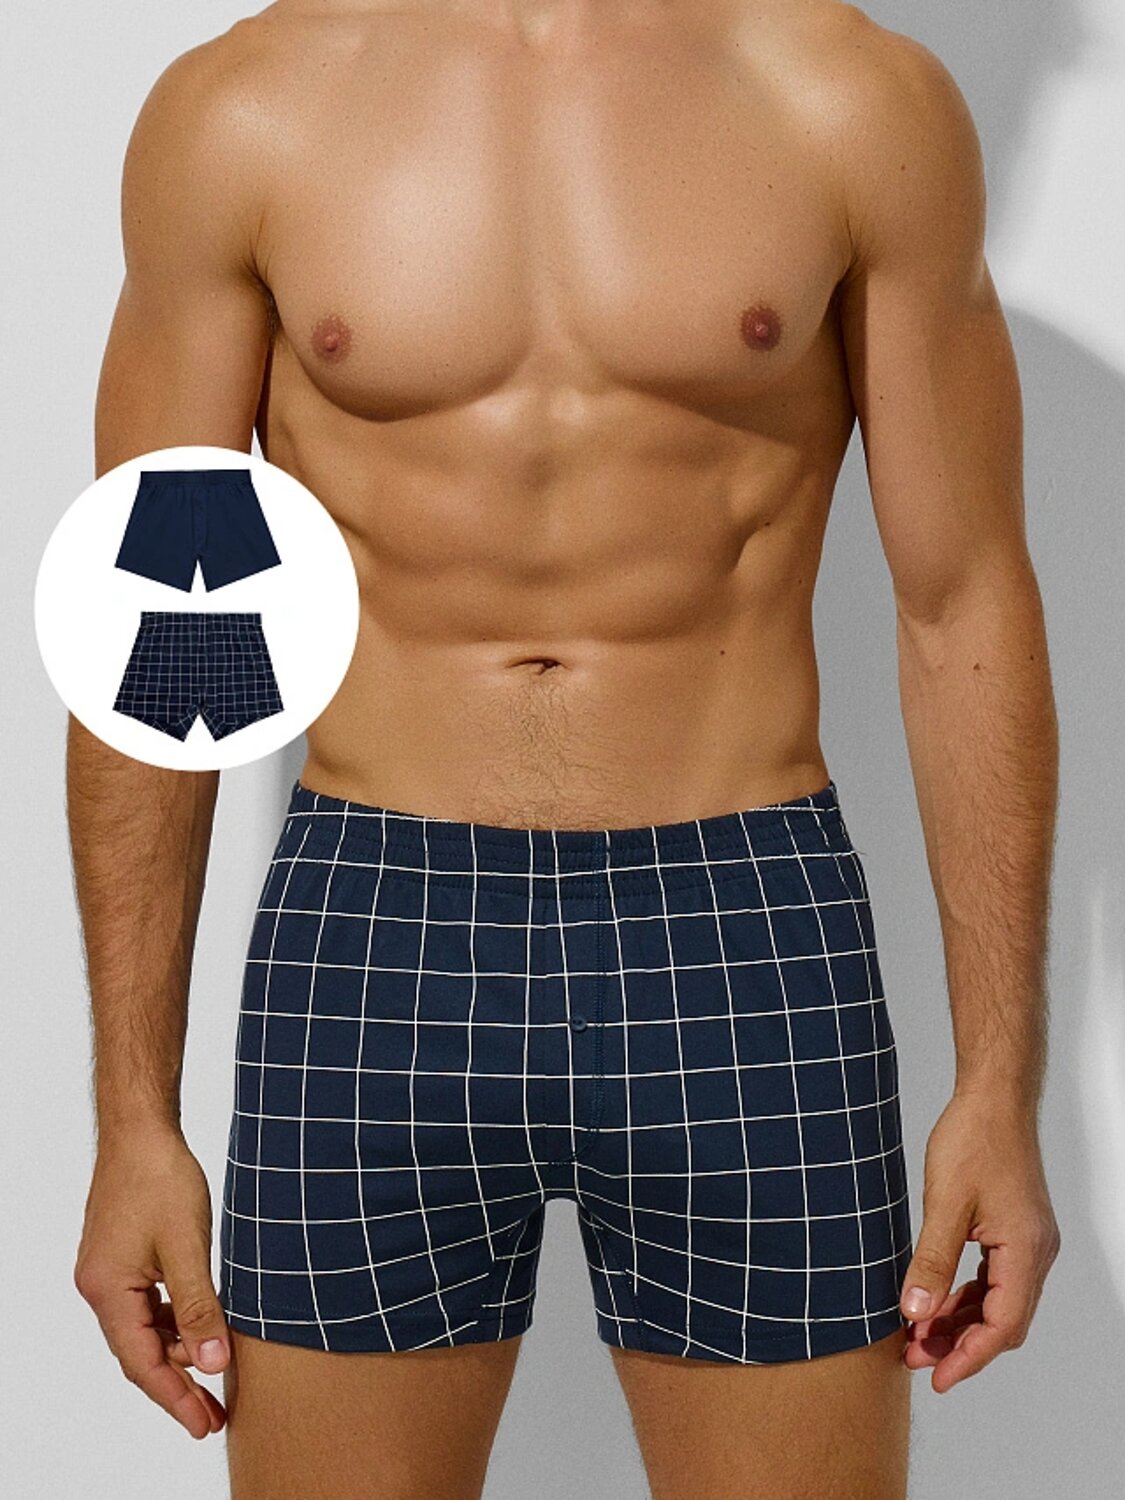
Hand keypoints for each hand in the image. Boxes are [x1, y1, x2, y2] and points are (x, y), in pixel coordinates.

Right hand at [74, 1124, 230, 1437]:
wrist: (141, 1130)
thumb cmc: (161, 1179)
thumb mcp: (188, 1246)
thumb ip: (200, 1307)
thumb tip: (213, 1363)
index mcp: (109, 1291)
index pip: (142, 1363)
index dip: (175, 1398)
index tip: (204, 1425)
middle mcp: (100, 1288)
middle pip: (140, 1353)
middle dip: (178, 1385)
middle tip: (214, 1416)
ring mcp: (109, 1273)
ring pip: (145, 1330)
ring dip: (178, 1352)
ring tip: (215, 1376)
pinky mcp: (123, 1258)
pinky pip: (147, 1305)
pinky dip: (173, 1322)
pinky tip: (200, 1329)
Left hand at [898, 1089, 1059, 1392]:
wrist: (993, 1097)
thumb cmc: (974, 1139)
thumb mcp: (944, 1203)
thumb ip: (932, 1261)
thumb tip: (916, 1311)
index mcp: (1025, 1250)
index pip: (1002, 1325)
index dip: (969, 1357)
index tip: (936, 1377)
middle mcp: (1036, 1252)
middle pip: (1003, 1320)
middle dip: (960, 1344)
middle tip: (914, 1356)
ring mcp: (1028, 1241)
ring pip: (998, 1301)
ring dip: (962, 1321)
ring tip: (918, 1333)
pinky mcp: (1015, 1230)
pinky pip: (994, 1278)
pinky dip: (967, 1295)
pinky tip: (937, 1300)